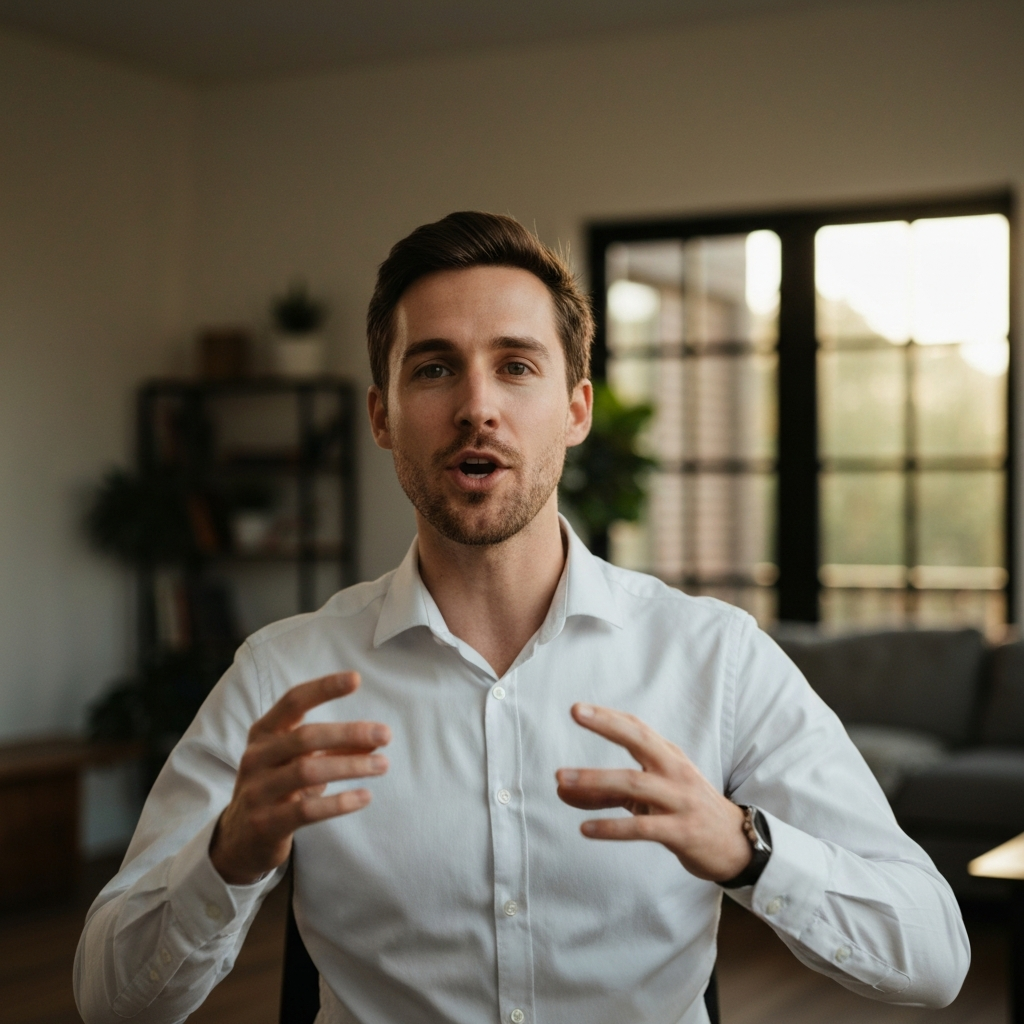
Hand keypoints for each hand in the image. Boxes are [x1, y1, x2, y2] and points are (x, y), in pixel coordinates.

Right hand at [210, 672, 389, 884]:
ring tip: (383, 765)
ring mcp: (258, 790)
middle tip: (386, 734)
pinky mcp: (265, 823)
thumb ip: (336, 748)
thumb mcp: (302, 762)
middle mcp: (257, 756)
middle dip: (349, 733)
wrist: (239, 839)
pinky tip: (365, 796)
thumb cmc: (278, 788)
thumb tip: (377, 737)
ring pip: (308, 771)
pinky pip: (306, 810)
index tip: (356, 679)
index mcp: (264, 732)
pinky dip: (340, 802)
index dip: (324, 688)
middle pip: (306, 737)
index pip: (294, 701)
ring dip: (351, 766)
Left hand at [555, 703, 750, 881]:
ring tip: (561, 780)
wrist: (738, 846)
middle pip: (638, 740)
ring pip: (634, 783)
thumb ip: (606, 792)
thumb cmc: (686, 813)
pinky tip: (586, 829)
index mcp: (668, 757)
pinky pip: (642, 827)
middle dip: (606, 724)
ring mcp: (680, 800)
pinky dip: (611, 827)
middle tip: (576, 711)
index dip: (608, 717)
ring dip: (595, 779)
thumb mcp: (649, 797)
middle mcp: (675, 771)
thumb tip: (561, 788)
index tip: (578, 708)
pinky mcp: (682, 831)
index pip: (637, 728)